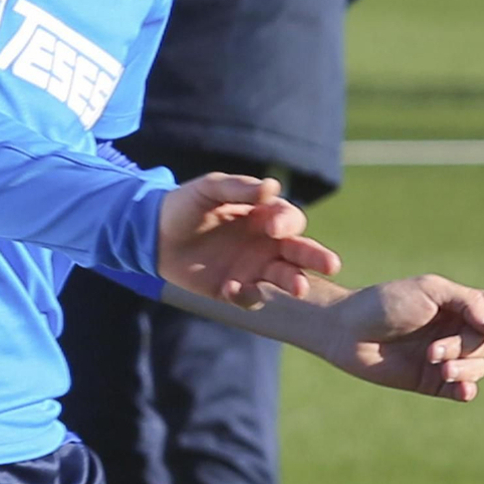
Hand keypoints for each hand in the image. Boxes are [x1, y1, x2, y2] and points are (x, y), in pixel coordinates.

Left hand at [157, 175, 339, 302]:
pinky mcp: (233, 289)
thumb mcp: (208, 189)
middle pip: (300, 252)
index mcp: (264, 216)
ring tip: (299, 289)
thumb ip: (238, 187)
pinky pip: (250, 297)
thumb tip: (271, 186)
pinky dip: (247, 295)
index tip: (271, 228)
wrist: (153, 234)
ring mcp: (252, 268)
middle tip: (331, 265)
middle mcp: (266, 244)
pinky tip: (231, 287)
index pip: (289, 219)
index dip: (286, 223)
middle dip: (315, 257)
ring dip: (294, 282)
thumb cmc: (185, 205)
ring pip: (284, 277)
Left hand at [311, 274, 483, 397]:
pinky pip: (461, 390)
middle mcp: (452, 330)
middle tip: (433, 350)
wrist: (346, 331)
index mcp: (455, 305)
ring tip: (437, 365)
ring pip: (477, 367)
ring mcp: (442, 357)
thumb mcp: (429, 291)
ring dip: (463, 368)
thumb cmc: (383, 304)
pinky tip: (462, 389)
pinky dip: (466, 389)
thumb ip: (467, 302)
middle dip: (464, 347)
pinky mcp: (430, 381)